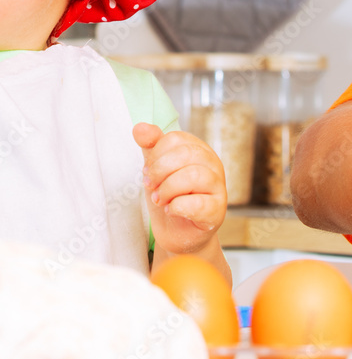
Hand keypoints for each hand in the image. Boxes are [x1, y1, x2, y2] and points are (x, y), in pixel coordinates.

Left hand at [134, 122, 227, 255]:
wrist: (175, 230)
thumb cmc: (168, 195)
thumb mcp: (155, 168)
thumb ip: (149, 146)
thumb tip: (139, 127)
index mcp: (198, 149)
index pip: (175, 138)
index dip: (155, 154)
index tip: (147, 171)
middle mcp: (213, 165)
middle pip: (186, 154)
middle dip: (160, 171)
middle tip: (150, 186)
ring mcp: (219, 188)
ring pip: (194, 176)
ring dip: (167, 189)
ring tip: (158, 199)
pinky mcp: (218, 211)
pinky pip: (199, 204)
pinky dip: (177, 206)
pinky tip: (171, 209)